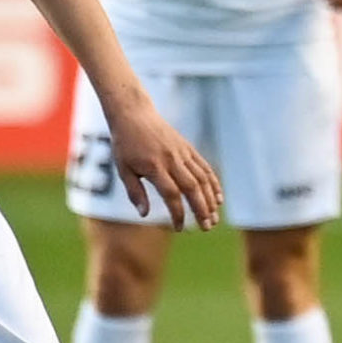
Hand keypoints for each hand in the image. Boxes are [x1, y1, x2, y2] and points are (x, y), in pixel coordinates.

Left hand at [105, 101, 222, 227]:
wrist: (134, 114)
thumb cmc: (125, 144)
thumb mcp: (123, 169)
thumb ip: (135, 192)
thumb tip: (144, 215)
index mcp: (154, 167)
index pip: (171, 194)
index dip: (177, 213)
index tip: (179, 228)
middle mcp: (172, 160)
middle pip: (192, 188)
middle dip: (201, 209)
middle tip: (207, 227)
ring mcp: (182, 153)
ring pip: (202, 178)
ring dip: (210, 199)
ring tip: (214, 217)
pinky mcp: (188, 148)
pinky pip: (204, 167)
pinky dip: (213, 183)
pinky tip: (218, 198)